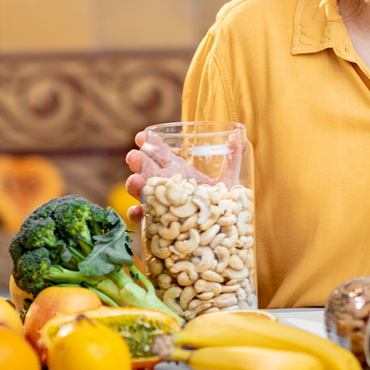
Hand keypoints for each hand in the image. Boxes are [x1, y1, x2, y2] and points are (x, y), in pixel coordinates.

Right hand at [124, 129, 245, 223]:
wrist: (221, 234)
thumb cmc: (222, 205)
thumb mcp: (229, 181)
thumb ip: (232, 159)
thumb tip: (236, 135)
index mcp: (179, 172)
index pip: (160, 154)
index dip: (150, 144)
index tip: (142, 136)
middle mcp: (166, 186)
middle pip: (146, 171)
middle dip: (137, 161)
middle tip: (134, 155)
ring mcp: (160, 204)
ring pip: (140, 193)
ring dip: (133, 185)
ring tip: (135, 179)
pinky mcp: (158, 224)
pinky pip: (143, 219)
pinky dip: (137, 214)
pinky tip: (138, 210)